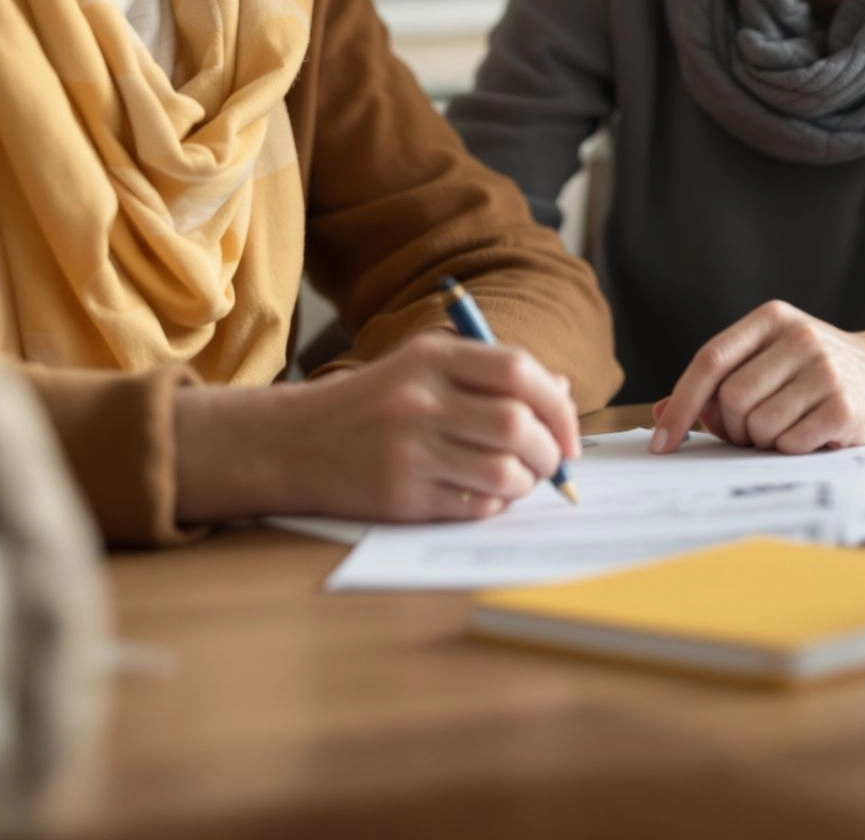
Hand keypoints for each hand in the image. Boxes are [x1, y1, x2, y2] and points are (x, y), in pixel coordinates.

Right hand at [175, 330, 580, 525]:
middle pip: (516, 424)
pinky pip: (474, 506)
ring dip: (526, 483)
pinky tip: (484, 495)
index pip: (518, 371)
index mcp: (433, 357)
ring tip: (520, 480)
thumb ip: (490, 374)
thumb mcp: (424, 367)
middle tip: (553, 463)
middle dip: (550, 451)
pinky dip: (494, 505)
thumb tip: (561, 390)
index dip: (557, 403)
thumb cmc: (373, 403)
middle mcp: (422, 400)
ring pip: (502, 471)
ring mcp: (410, 450)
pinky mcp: (402, 496)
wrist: (295, 441)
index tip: (569, 431)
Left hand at [649, 303, 864, 455]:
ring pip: (759, 425)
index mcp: (770, 318)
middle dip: (731, 427)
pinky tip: (805, 434)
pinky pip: (790, 444)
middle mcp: (798, 337)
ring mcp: (824, 371)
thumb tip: (660, 415)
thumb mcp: (765, 357)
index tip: (662, 441)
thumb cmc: (809, 370)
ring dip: (760, 440)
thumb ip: (715, 381)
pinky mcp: (844, 406)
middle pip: (732, 399)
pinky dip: (787, 449)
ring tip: (781, 428)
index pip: (710, 360)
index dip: (682, 403)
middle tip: (748, 430)